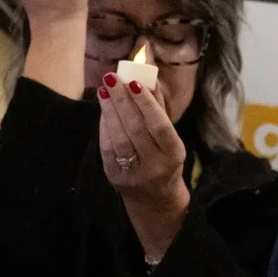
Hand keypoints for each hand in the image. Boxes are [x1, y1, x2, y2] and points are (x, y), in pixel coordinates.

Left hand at [100, 70, 189, 261]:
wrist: (155, 199)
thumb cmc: (165, 159)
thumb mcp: (170, 138)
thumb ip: (159, 108)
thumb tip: (148, 77)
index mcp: (174, 154)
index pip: (159, 126)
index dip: (146, 103)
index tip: (134, 81)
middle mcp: (155, 166)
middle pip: (135, 129)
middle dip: (122, 100)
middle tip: (112, 78)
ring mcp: (133, 174)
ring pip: (119, 138)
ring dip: (110, 110)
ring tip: (105, 89)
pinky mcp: (114, 177)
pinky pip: (107, 148)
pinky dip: (104, 125)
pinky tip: (103, 109)